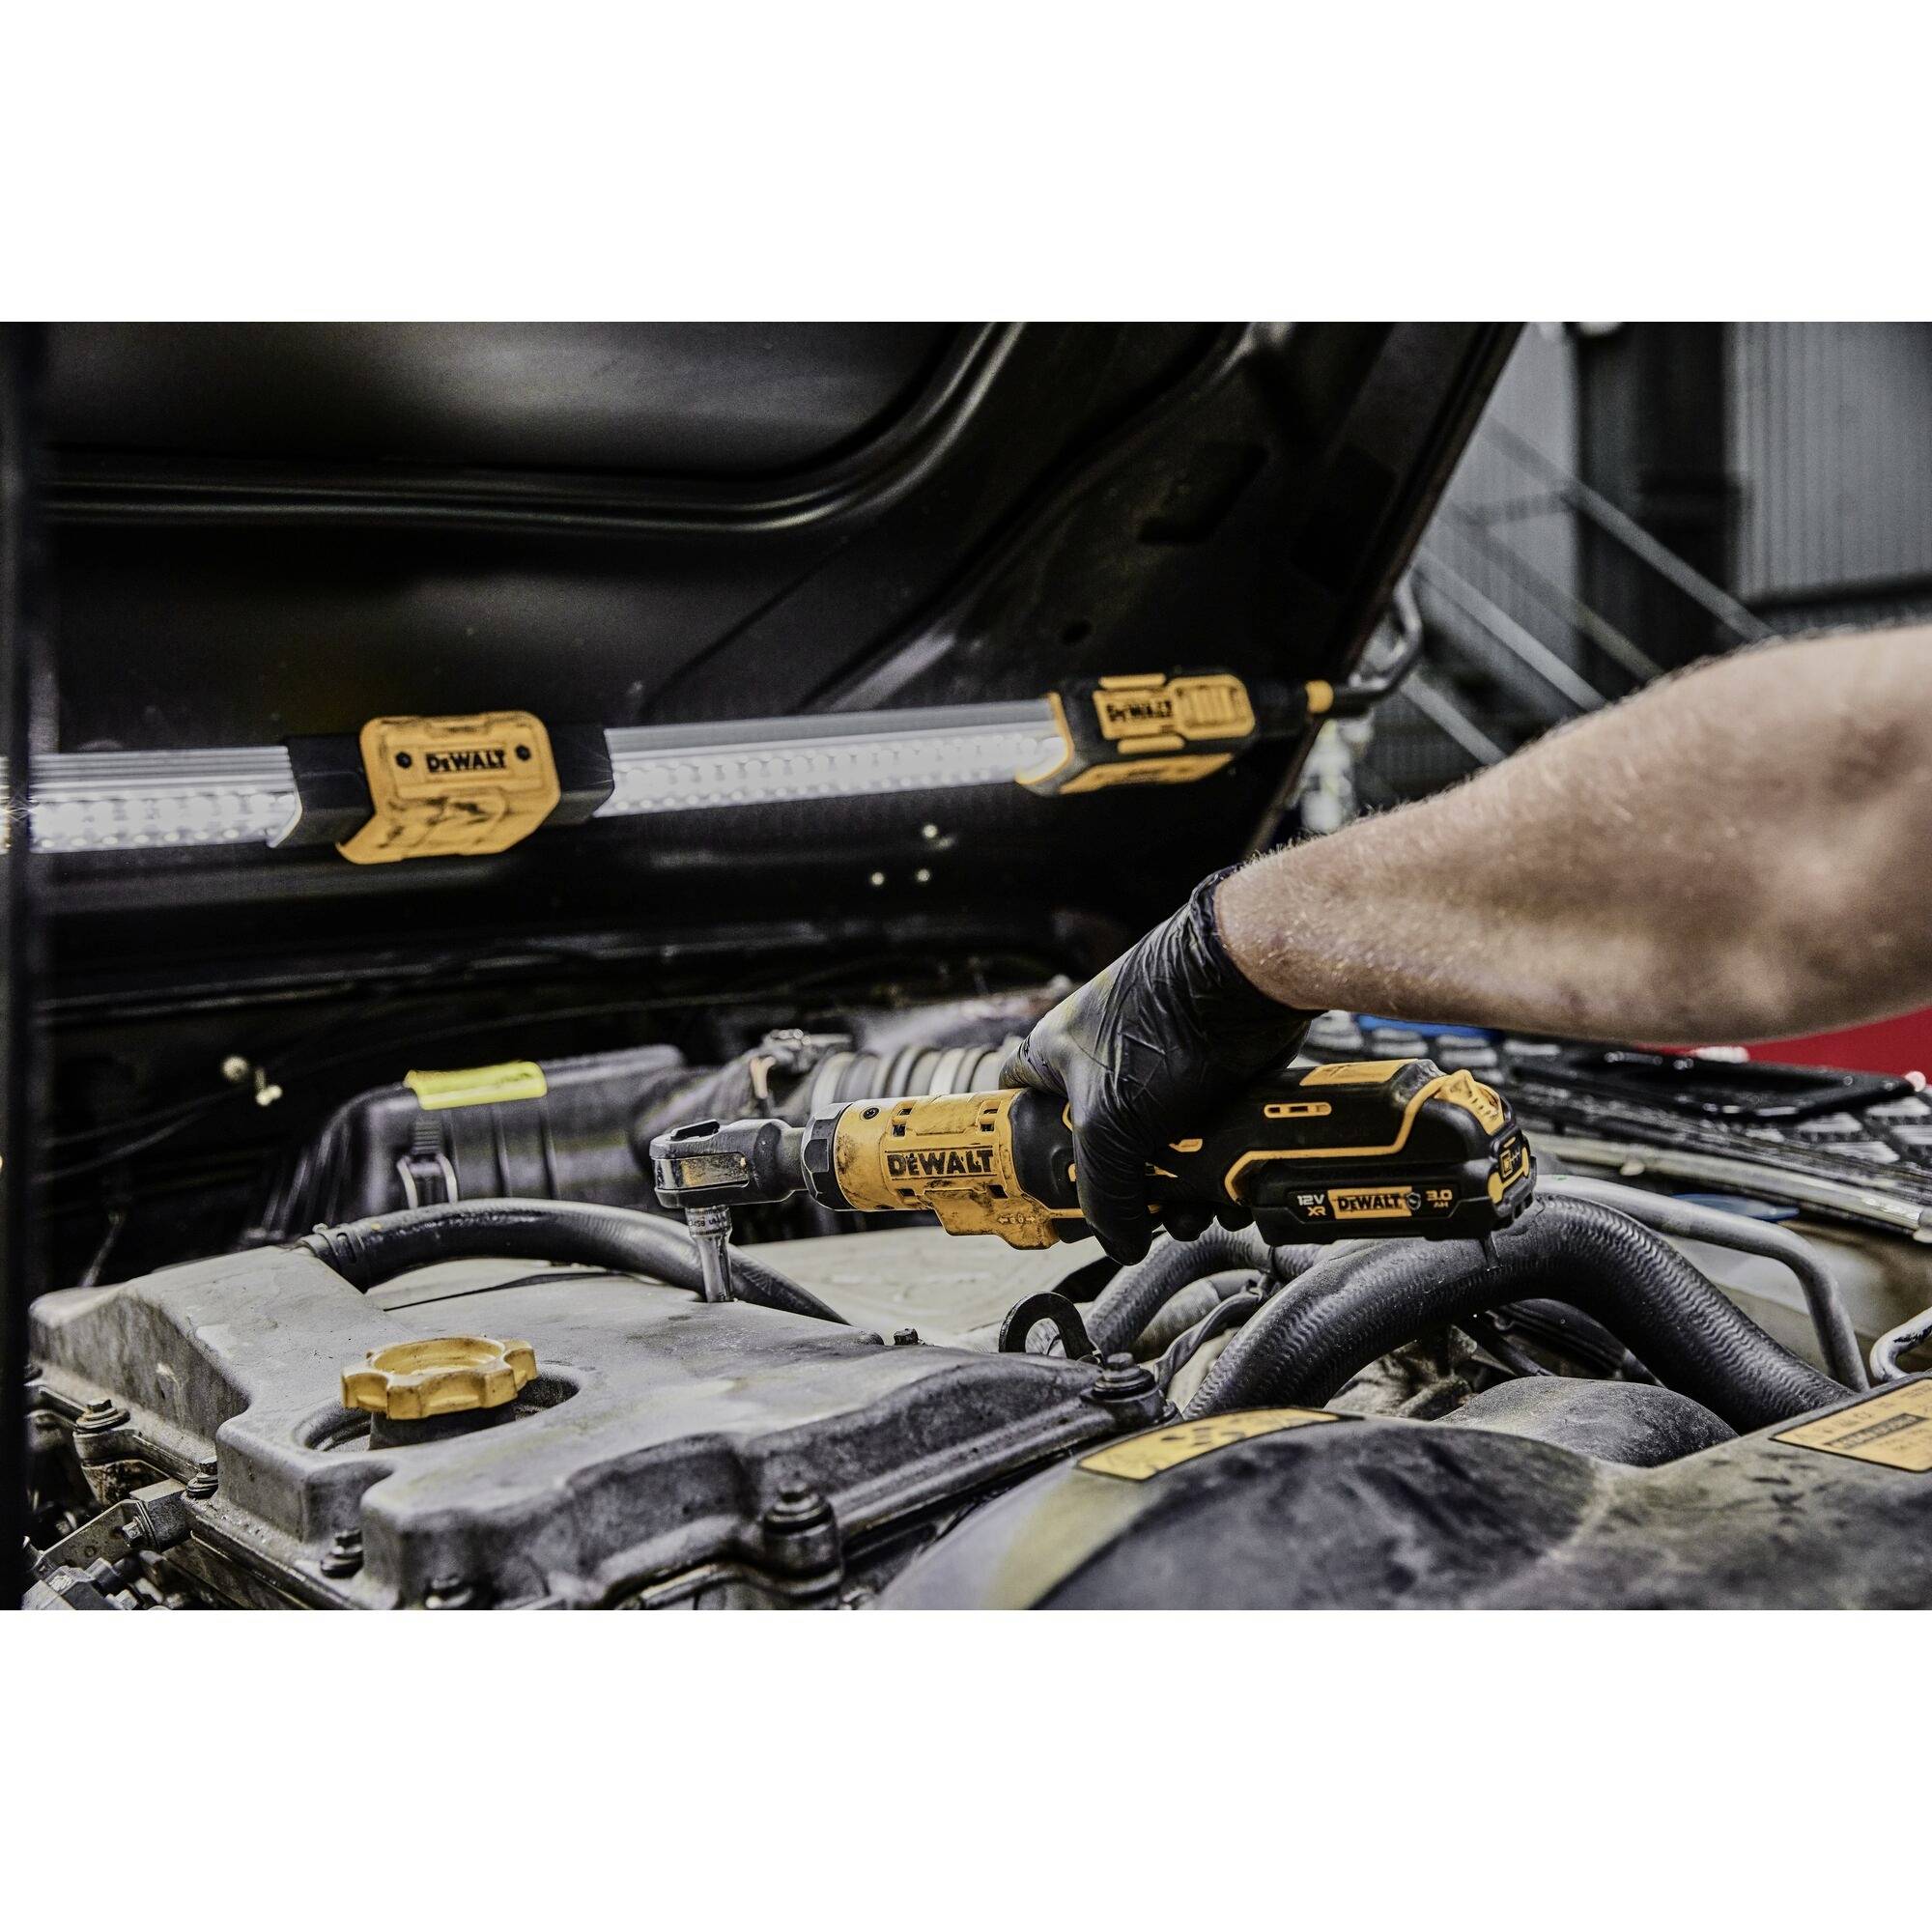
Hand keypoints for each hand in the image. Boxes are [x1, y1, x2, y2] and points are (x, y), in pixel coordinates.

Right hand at [1000, 869, 1317, 1263]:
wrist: (1245, 986)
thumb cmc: (1161, 1027)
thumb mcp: (1108, 1123)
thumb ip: (1104, 1191)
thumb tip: (1121, 1242)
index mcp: (1054, 1058)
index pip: (1018, 1105)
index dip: (1028, 1152)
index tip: (1049, 1195)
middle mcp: (1099, 1063)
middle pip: (1100, 1147)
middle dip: (1126, 1193)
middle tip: (1142, 1218)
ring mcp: (1154, 1073)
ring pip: (1157, 1152)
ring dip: (1177, 1194)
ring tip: (1196, 1213)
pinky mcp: (1203, 1082)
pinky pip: (1199, 1142)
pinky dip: (1212, 1173)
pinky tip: (1227, 1195)